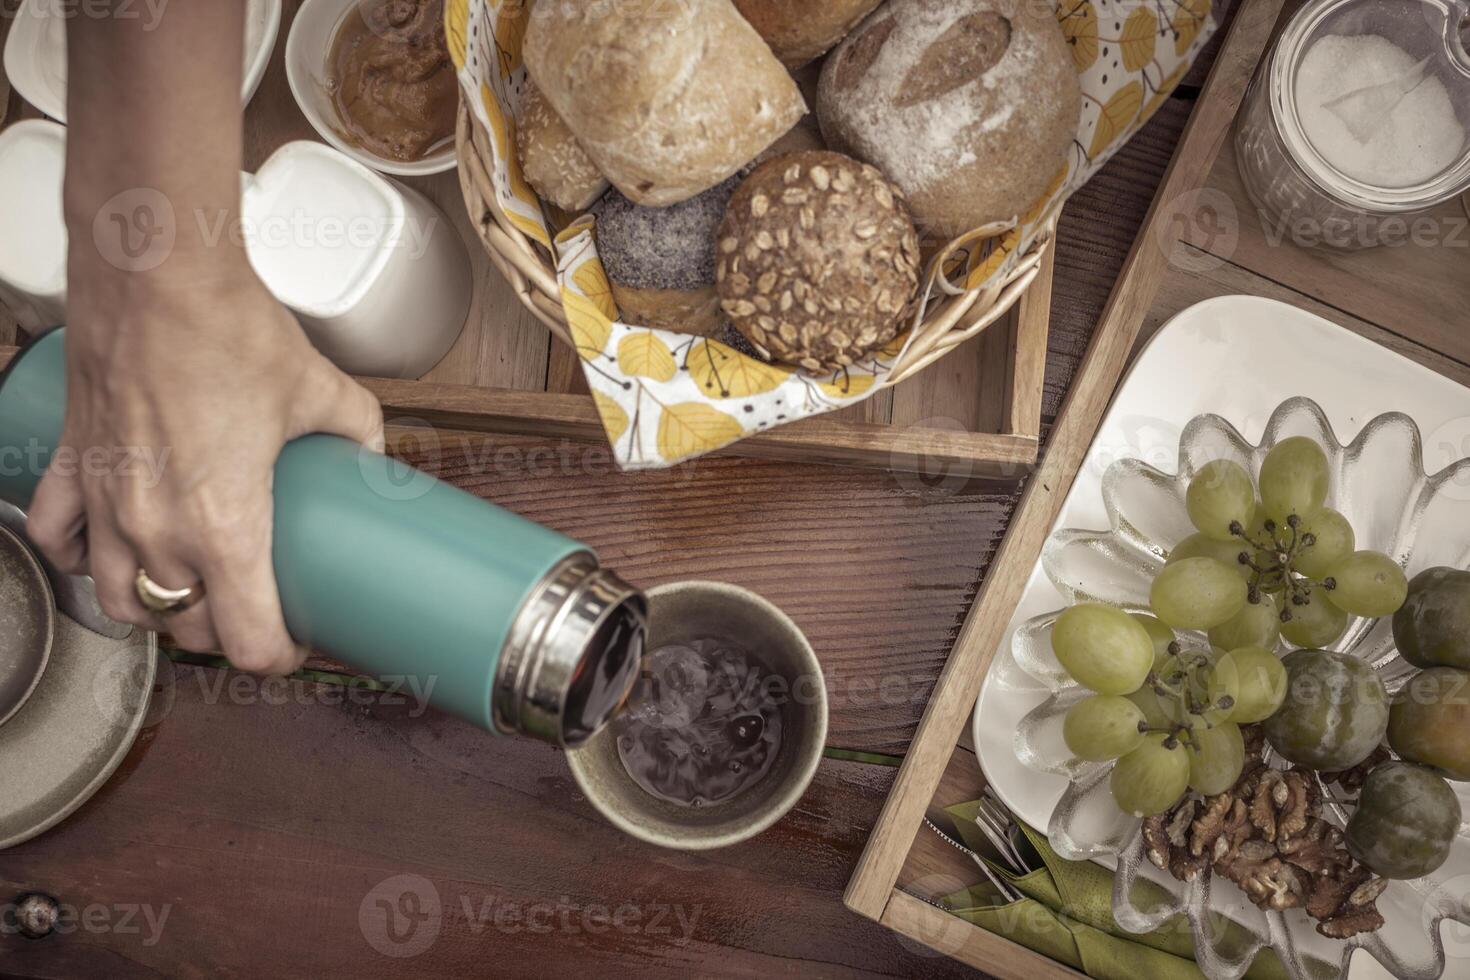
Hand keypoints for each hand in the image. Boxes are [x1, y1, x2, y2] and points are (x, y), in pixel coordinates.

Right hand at [27, 257, 383, 673]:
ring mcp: (105, 503)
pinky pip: (59, 540)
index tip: (295, 643)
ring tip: (190, 589)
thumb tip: (370, 457)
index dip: (277, 655)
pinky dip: (82, 559)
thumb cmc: (231, 331)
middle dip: (224, 629)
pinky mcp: (70, 467)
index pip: (244, 639)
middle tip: (255, 606)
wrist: (156, 275)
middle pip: (185, 626)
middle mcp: (155, 530)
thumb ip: (356, 433)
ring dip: (157, 608)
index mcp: (224, 527)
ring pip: (119, 600)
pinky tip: (109, 552)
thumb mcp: (322, 391)